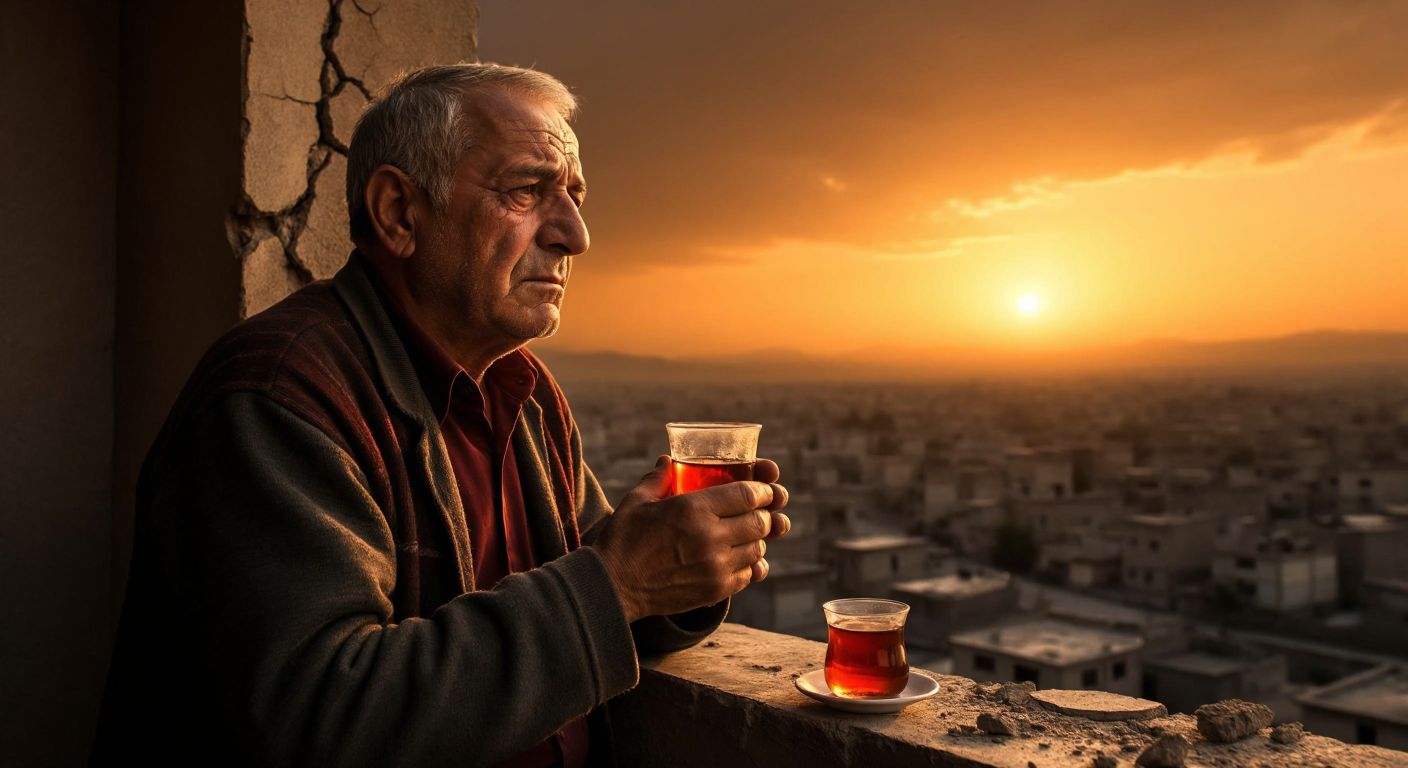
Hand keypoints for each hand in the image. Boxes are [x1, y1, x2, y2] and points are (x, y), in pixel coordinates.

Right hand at [591, 455, 790, 622]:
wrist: (613, 587)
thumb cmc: (622, 540)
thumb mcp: (637, 501)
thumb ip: (658, 478)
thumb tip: (668, 460)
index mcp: (693, 508)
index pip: (746, 494)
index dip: (762, 490)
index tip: (765, 490)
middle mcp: (710, 536)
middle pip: (759, 521)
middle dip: (764, 514)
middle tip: (760, 512)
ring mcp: (715, 566)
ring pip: (757, 548)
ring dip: (757, 540)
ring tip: (748, 536)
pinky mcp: (715, 589)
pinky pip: (748, 574)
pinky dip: (751, 566)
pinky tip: (744, 560)